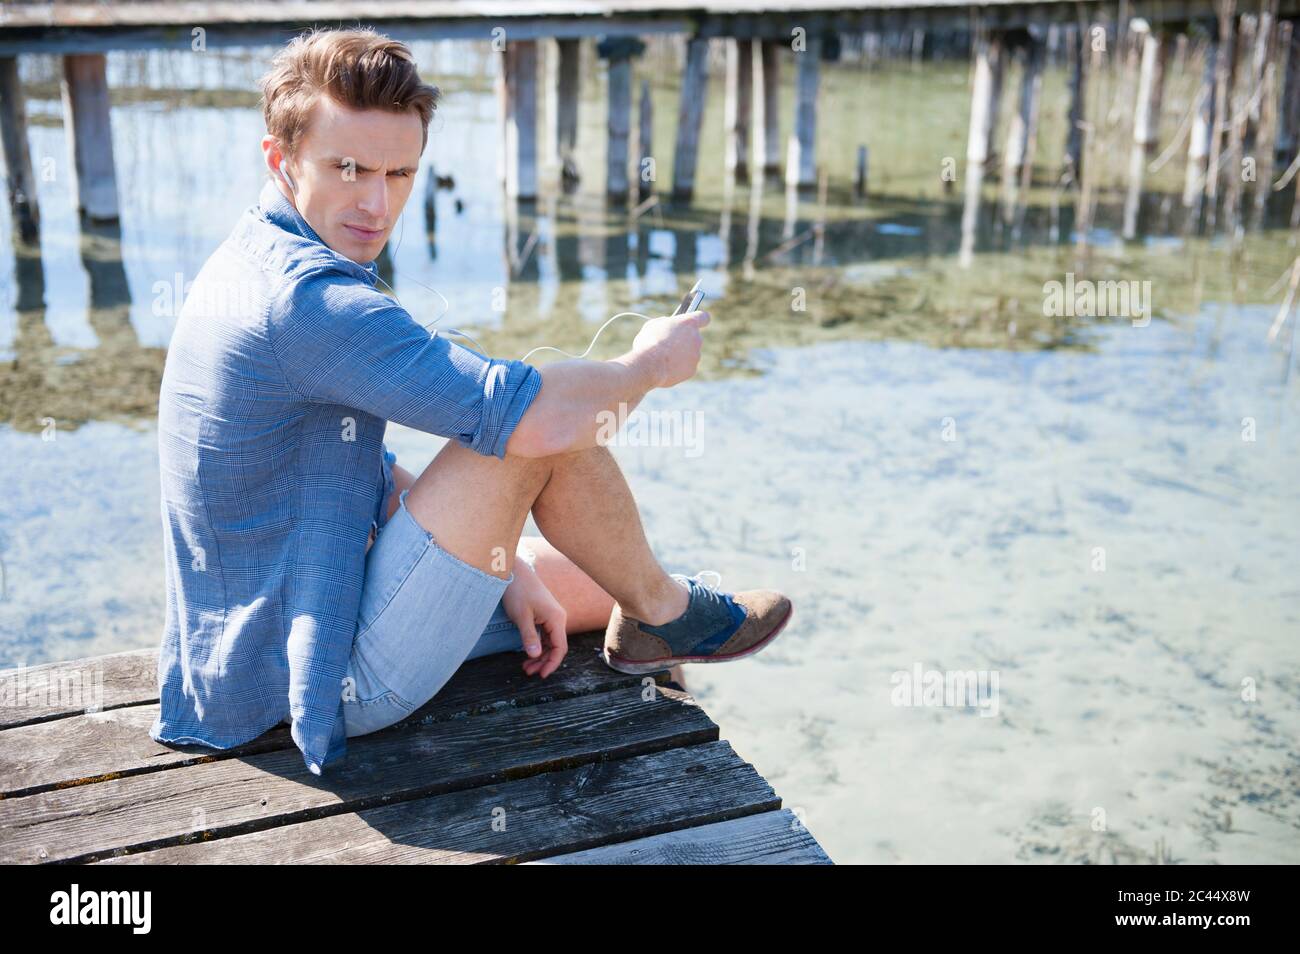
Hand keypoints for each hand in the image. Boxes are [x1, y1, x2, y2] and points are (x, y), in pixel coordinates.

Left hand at [501, 560, 567, 678]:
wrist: (515, 571)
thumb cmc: (518, 591)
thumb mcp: (521, 616)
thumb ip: (529, 637)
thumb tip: (535, 656)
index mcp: (556, 619)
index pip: (560, 647)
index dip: (552, 663)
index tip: (541, 675)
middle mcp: (558, 618)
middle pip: (556, 647)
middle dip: (544, 661)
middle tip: (528, 672)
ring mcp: (552, 617)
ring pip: (550, 642)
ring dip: (540, 655)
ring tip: (526, 666)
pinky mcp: (545, 616)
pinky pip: (546, 635)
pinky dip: (538, 646)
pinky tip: (528, 653)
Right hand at [632, 310, 709, 388]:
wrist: (649, 365)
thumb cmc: (649, 342)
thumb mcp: (654, 325)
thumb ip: (665, 323)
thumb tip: (668, 326)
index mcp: (689, 323)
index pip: (704, 317)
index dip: (699, 320)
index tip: (694, 322)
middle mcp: (697, 338)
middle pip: (694, 338)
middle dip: (684, 340)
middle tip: (670, 344)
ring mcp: (696, 355)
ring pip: (690, 353)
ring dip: (680, 355)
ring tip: (664, 358)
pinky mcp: (692, 370)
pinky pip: (686, 367)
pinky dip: (678, 368)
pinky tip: (666, 368)